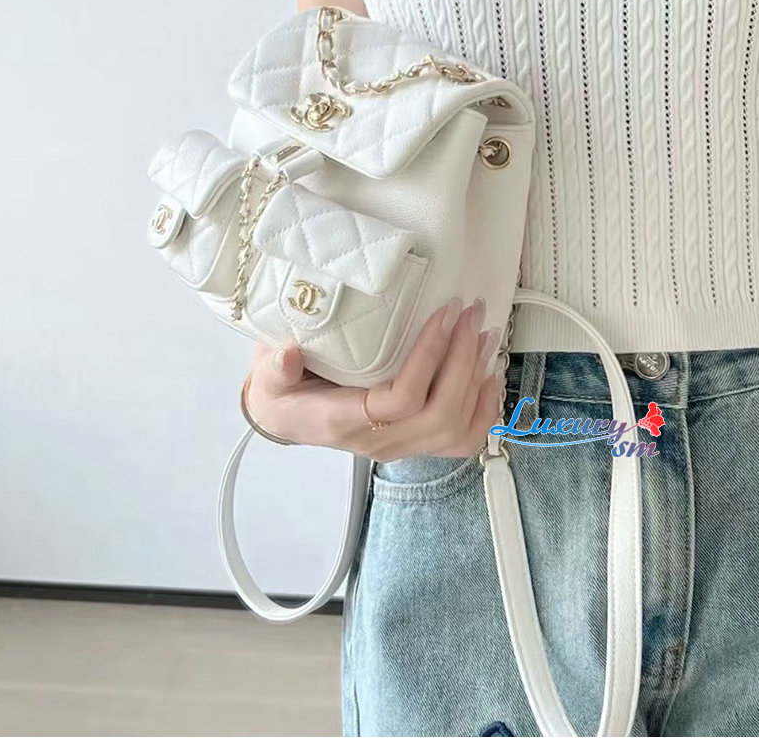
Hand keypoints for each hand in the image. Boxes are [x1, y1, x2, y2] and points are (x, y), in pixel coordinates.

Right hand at [243, 298, 504, 461]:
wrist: (287, 417)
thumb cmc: (283, 391)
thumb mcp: (268, 377)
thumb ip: (273, 368)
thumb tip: (286, 355)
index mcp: (346, 420)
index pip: (401, 399)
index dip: (429, 356)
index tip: (444, 313)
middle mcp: (380, 441)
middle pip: (440, 414)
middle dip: (464, 360)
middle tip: (471, 315)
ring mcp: (401, 446)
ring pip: (457, 429)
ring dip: (478, 381)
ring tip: (485, 336)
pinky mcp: (415, 442)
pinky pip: (461, 440)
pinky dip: (484, 409)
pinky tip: (490, 374)